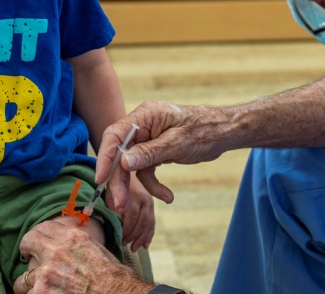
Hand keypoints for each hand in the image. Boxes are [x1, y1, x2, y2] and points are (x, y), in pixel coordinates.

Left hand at [14, 220, 151, 293]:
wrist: (115, 292)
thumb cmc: (110, 274)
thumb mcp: (94, 247)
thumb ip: (75, 243)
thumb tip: (64, 243)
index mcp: (70, 237)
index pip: (43, 227)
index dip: (37, 234)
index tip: (36, 241)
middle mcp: (55, 252)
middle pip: (28, 242)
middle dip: (26, 250)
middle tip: (27, 257)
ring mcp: (46, 274)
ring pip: (22, 280)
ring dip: (28, 285)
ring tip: (36, 289)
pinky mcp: (42, 293)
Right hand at [96, 101, 231, 206]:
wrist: (223, 132)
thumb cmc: (204, 130)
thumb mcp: (176, 144)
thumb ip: (149, 153)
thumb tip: (122, 163)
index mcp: (145, 116)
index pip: (115, 135)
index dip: (105, 157)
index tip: (100, 179)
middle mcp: (142, 126)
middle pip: (120, 153)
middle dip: (119, 180)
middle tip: (119, 204)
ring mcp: (147, 138)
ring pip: (131, 165)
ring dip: (134, 186)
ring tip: (134, 208)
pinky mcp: (154, 151)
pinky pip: (145, 170)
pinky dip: (153, 184)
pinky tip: (167, 196)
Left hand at [106, 173, 154, 250]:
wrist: (125, 169)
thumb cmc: (113, 183)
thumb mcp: (110, 192)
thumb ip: (113, 206)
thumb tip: (116, 224)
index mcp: (134, 194)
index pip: (131, 216)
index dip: (125, 230)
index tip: (118, 239)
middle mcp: (145, 198)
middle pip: (141, 222)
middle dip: (132, 236)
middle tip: (123, 245)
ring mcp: (150, 202)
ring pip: (148, 224)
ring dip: (141, 238)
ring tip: (133, 249)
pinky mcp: (151, 206)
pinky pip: (152, 223)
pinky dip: (148, 235)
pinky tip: (145, 245)